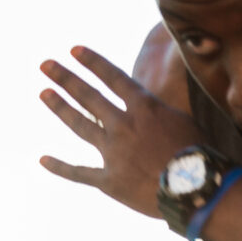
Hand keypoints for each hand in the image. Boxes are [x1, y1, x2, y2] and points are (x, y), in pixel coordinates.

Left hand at [37, 46, 204, 218]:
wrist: (196, 190)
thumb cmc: (199, 155)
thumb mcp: (183, 120)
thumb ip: (160, 110)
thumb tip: (149, 101)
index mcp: (144, 108)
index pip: (113, 77)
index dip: (92, 62)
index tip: (73, 50)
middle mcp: (123, 125)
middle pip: (89, 96)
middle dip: (65, 78)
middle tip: (45, 65)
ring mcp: (113, 152)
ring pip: (80, 125)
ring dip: (60, 107)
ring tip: (43, 93)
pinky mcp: (109, 181)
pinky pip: (79, 173)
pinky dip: (60, 167)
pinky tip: (42, 159)